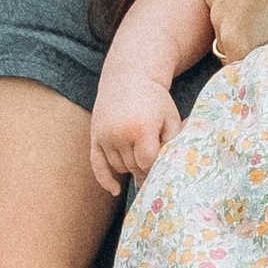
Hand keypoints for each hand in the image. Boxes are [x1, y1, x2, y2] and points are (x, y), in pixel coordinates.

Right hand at [90, 80, 180, 195]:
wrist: (128, 78)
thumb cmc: (155, 101)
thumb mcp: (171, 119)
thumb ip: (173, 144)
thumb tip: (169, 172)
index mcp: (141, 129)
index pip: (148, 163)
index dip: (157, 166)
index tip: (165, 164)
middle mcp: (120, 134)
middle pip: (133, 167)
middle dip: (145, 167)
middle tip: (155, 159)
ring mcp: (105, 136)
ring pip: (119, 167)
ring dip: (130, 166)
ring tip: (140, 151)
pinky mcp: (94, 137)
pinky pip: (97, 165)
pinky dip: (105, 179)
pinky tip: (115, 190)